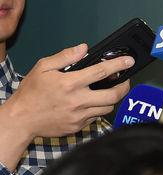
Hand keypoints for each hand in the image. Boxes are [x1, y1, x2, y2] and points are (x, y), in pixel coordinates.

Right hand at [0, 43, 131, 169]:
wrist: (20, 120)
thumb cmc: (30, 93)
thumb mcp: (43, 67)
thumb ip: (65, 56)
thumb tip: (83, 48)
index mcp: (70, 84)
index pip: (102, 71)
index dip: (119, 65)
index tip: (129, 61)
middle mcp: (77, 101)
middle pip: (113, 95)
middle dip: (125, 86)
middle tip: (126, 80)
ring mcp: (78, 116)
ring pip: (107, 108)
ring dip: (113, 98)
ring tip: (111, 90)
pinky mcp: (77, 127)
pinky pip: (96, 117)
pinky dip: (99, 109)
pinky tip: (94, 102)